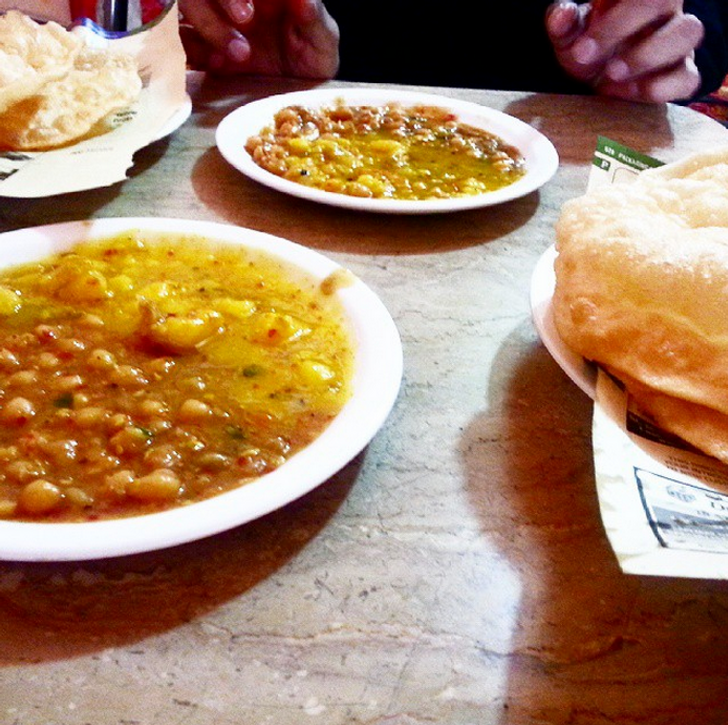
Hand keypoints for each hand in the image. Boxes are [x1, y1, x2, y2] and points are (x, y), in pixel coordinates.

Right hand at [178, 0, 338, 78]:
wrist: (296, 102)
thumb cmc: (312, 60)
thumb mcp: (323, 41)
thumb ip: (314, 17)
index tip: (250, 10)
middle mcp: (230, 1)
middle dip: (220, 2)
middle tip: (245, 20)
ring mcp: (211, 22)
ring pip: (185, 8)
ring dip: (209, 26)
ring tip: (238, 56)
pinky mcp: (200, 51)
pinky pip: (180, 42)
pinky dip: (194, 52)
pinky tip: (218, 66)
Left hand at [546, 0, 704, 102]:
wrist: (598, 83)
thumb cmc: (588, 50)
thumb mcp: (569, 38)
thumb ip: (563, 24)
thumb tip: (561, 15)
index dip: (615, 16)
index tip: (582, 45)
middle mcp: (665, 13)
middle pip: (666, 0)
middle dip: (623, 29)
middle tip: (588, 57)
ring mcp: (678, 43)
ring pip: (688, 32)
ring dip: (646, 56)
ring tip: (610, 76)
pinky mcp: (683, 76)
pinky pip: (688, 78)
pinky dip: (658, 88)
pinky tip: (626, 93)